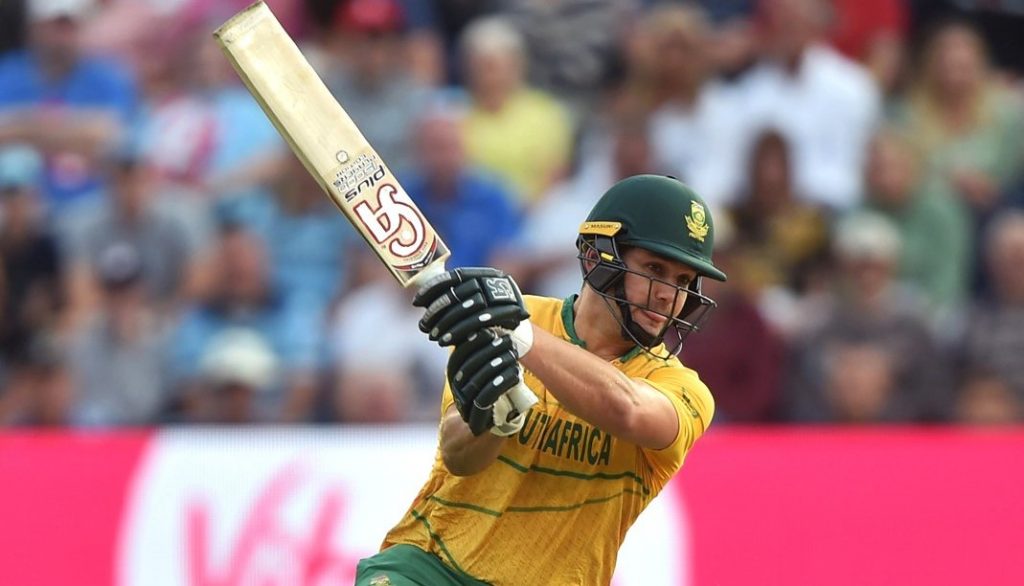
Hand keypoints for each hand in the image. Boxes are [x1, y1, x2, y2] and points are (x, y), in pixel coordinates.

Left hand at [414, 268, 529, 346]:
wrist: (518, 333)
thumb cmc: (487, 317)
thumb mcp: (474, 301)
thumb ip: (454, 297)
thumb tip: (421, 300)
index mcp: (484, 274)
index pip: (454, 276)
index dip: (433, 288)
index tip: (416, 301)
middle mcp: (494, 282)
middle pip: (458, 293)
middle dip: (437, 310)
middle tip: (423, 325)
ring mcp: (503, 297)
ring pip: (467, 309)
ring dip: (445, 325)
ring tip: (433, 337)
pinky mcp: (508, 314)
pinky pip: (480, 322)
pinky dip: (460, 333)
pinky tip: (447, 342)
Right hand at [447, 329, 532, 435]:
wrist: (485, 421)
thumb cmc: (489, 386)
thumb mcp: (483, 365)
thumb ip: (482, 348)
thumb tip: (488, 321)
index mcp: (454, 373)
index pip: (458, 354)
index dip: (473, 341)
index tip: (490, 330)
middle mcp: (456, 387)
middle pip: (468, 366)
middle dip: (489, 351)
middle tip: (507, 340)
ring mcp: (464, 403)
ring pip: (478, 381)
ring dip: (497, 366)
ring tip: (513, 355)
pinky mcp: (475, 417)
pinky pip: (487, 398)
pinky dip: (501, 384)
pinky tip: (515, 375)